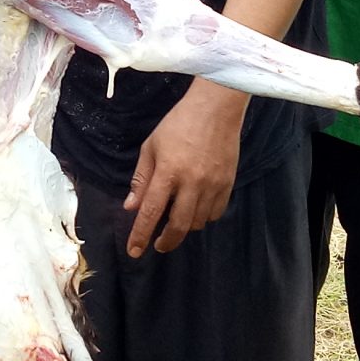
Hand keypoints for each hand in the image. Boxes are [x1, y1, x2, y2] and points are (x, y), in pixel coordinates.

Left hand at [124, 81, 244, 256]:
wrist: (216, 109)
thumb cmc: (178, 124)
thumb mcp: (151, 147)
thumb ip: (141, 179)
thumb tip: (132, 207)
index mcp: (168, 172)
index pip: (151, 212)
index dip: (141, 235)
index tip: (134, 252)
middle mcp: (191, 182)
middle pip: (178, 226)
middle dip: (166, 241)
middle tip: (158, 245)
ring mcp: (212, 184)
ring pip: (198, 222)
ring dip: (185, 227)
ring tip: (177, 220)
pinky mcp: (228, 183)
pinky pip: (216, 212)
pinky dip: (204, 217)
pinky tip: (196, 209)